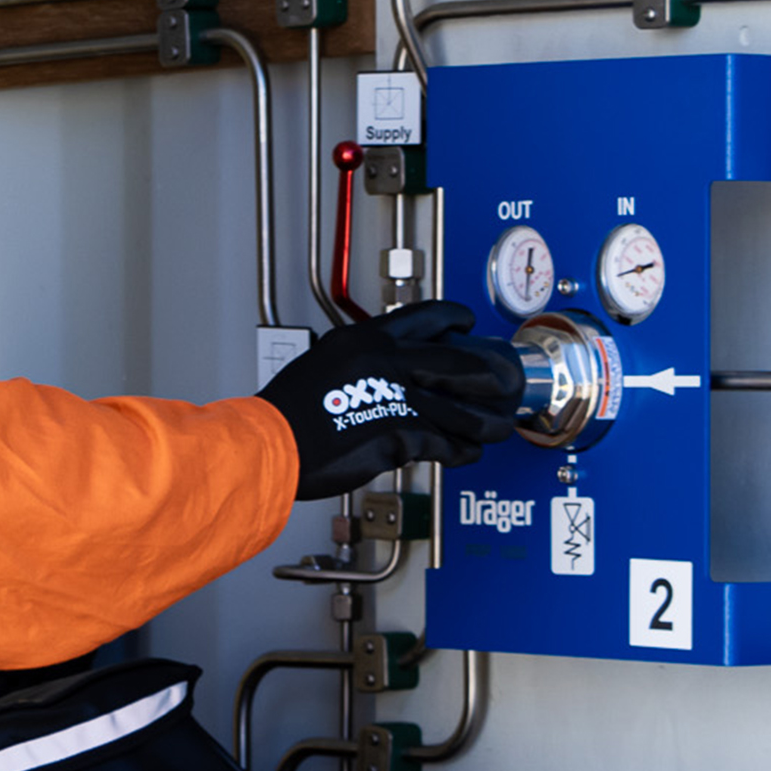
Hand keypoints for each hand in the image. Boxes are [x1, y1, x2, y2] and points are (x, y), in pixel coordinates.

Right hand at [258, 301, 524, 501]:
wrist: (269, 445)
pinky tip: (465, 453)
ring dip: (481, 421)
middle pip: (454, 360)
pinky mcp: (398, 435)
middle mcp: (384, 362)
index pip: (423, 316)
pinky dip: (458, 451)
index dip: (453, 318)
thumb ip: (358, 364)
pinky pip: (442, 443)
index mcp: (364, 339)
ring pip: (456, 407)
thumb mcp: (322, 366)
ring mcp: (394, 398)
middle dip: (485, 375)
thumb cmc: (285, 414)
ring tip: (495, 428)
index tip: (467, 322)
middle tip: (501, 380)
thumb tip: (381, 373)